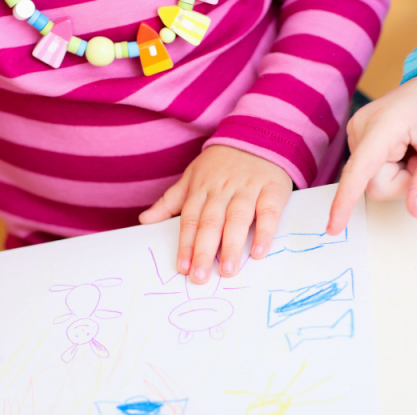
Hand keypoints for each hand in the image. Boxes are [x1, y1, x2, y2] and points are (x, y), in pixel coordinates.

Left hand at [139, 145, 292, 283]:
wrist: (258, 136)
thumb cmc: (221, 164)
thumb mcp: (192, 177)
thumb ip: (169, 202)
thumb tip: (144, 220)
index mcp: (201, 189)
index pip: (190, 220)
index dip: (185, 244)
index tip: (182, 267)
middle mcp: (222, 190)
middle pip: (210, 223)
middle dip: (203, 251)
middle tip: (200, 276)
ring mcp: (248, 189)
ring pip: (237, 219)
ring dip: (231, 246)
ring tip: (227, 270)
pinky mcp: (272, 189)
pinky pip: (268, 212)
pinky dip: (264, 232)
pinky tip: (258, 253)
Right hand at [327, 69, 416, 233]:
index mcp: (384, 123)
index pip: (360, 169)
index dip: (346, 200)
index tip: (333, 227)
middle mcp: (361, 127)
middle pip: (373, 184)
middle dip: (404, 181)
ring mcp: (357, 134)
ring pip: (373, 182)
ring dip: (401, 175)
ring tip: (416, 148)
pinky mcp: (359, 142)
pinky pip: (373, 174)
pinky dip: (394, 168)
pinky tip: (405, 148)